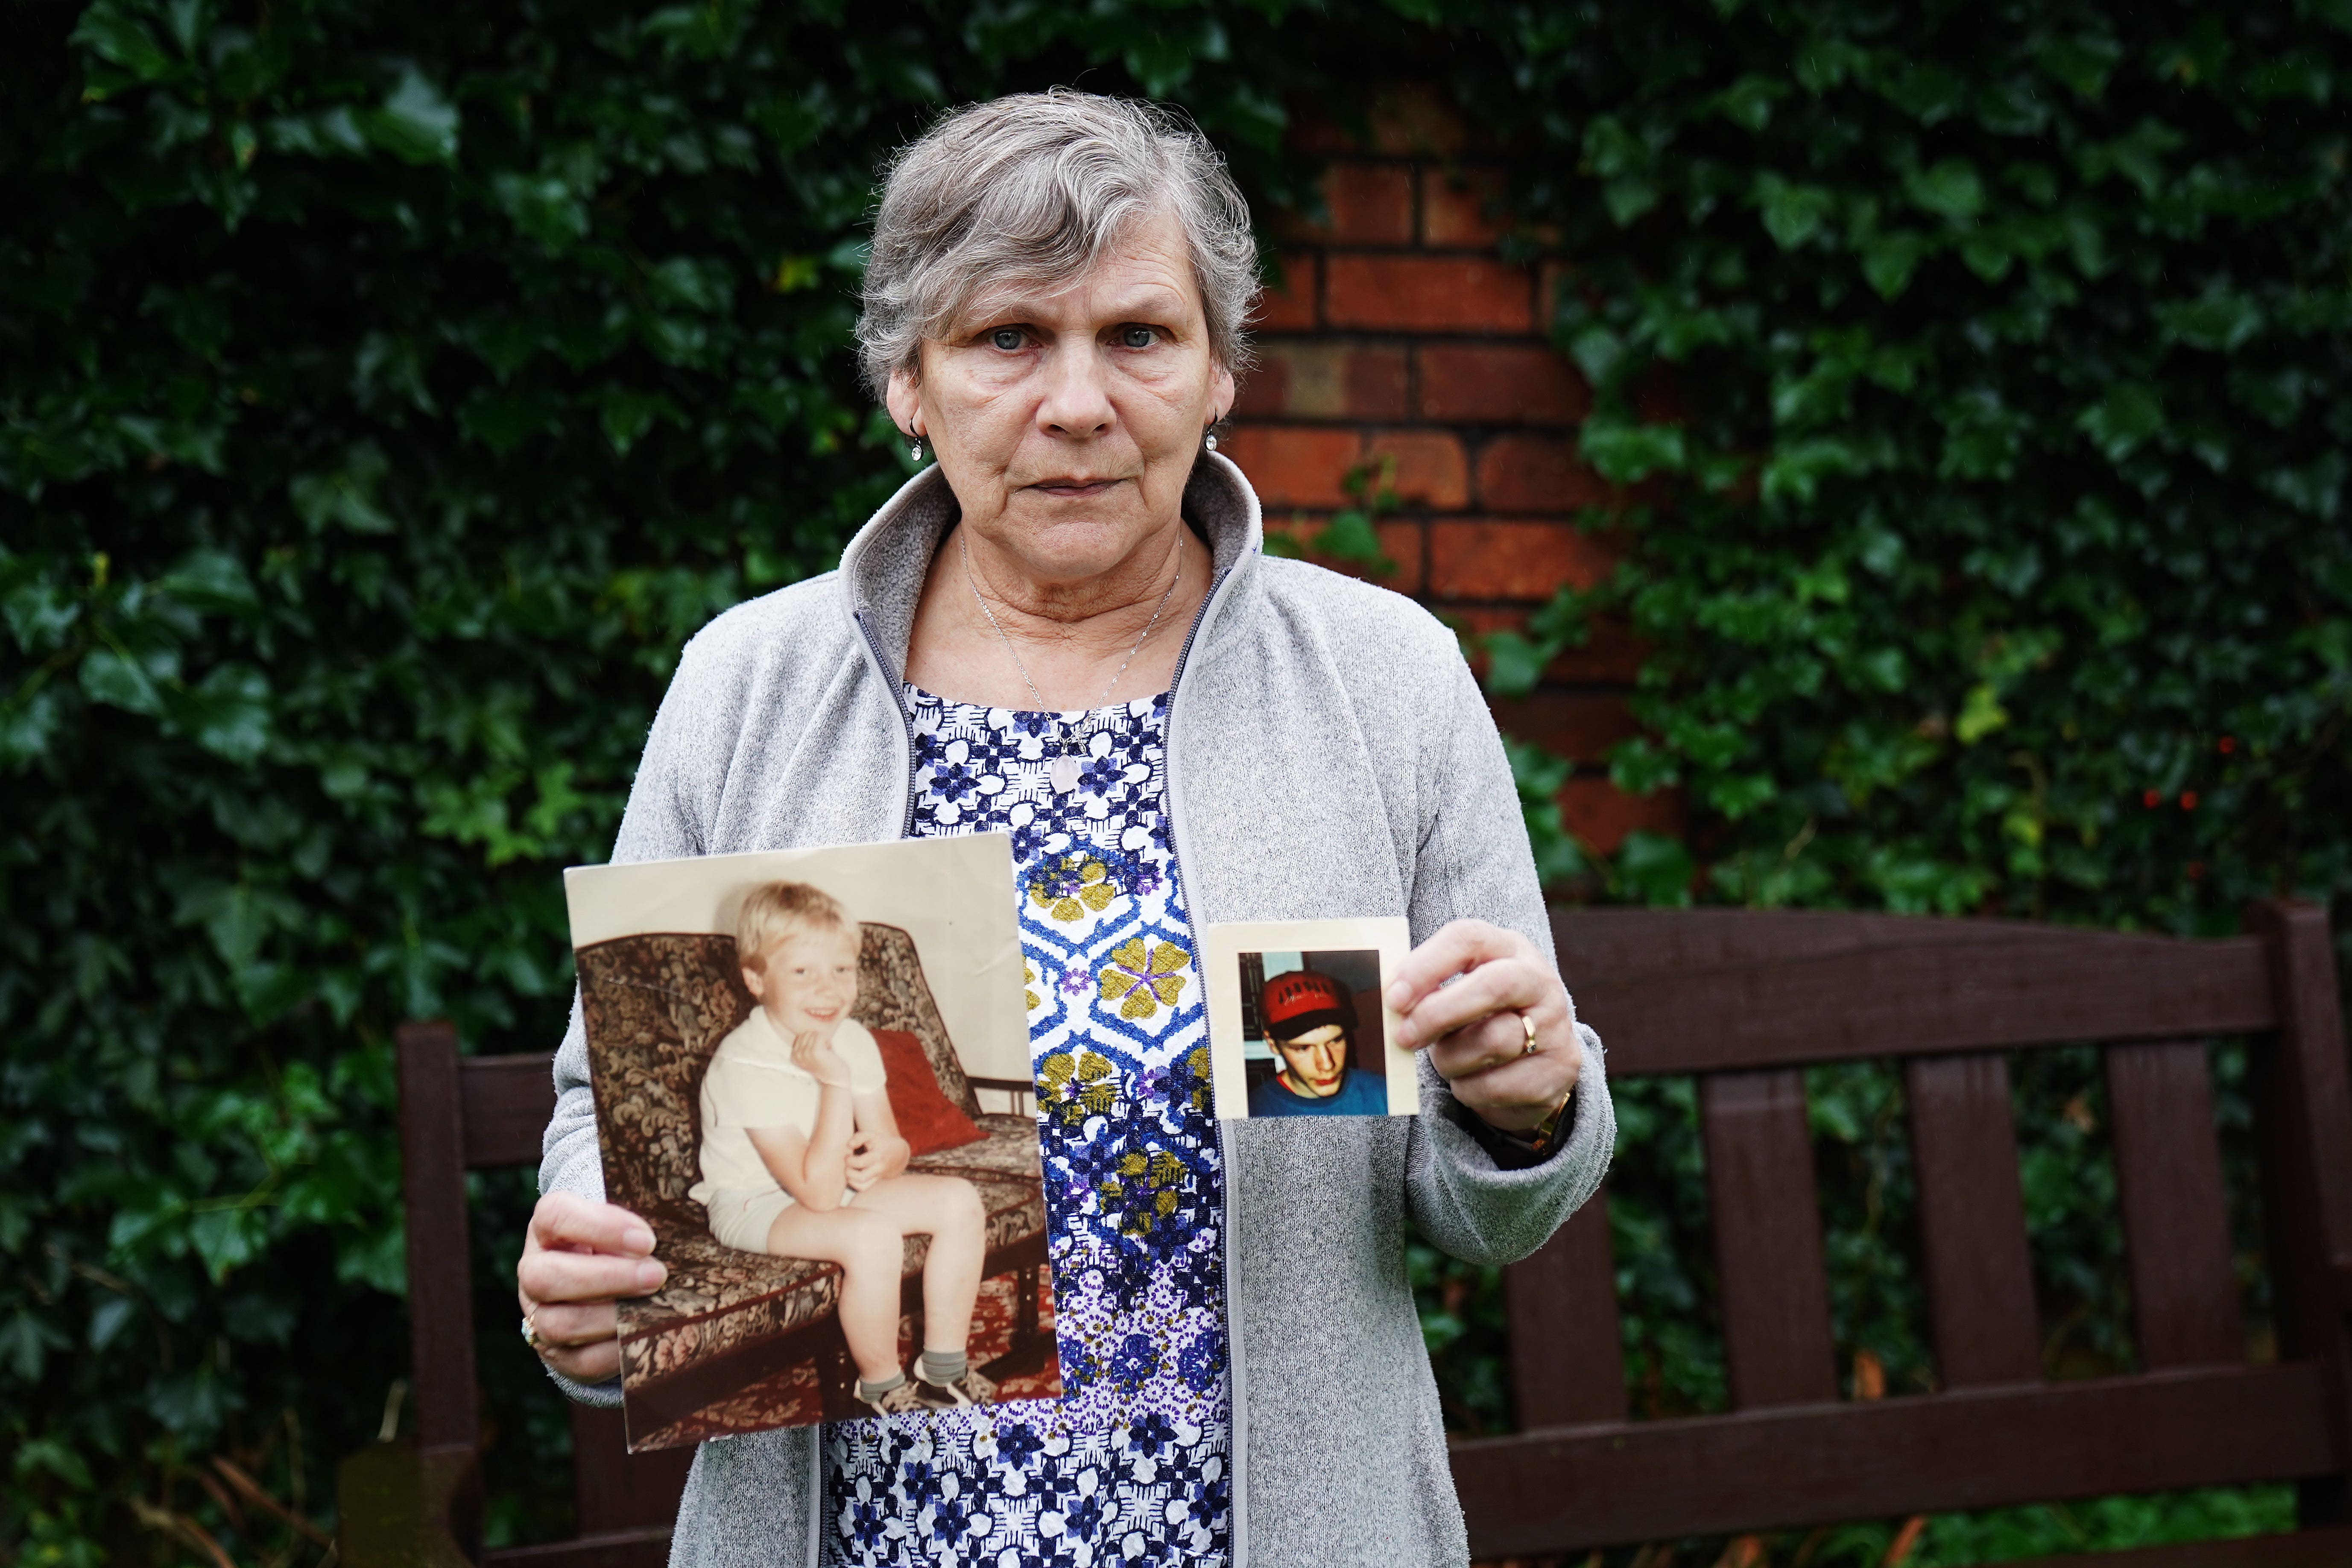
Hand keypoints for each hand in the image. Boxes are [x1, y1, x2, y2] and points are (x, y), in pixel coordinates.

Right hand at [515, 1191, 666, 1384]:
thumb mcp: (626, 1224)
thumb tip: (692, 1231)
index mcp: (548, 1226)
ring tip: (653, 1308)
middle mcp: (534, 1270)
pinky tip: (643, 1337)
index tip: (647, 1240)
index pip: (556, 1216)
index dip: (600, 1227)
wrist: (601, 1284)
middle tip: (657, 1275)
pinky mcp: (557, 1353)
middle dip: (607, 1278)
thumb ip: (642, 1225)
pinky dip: (615, 1353)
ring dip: (611, 1318)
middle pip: (549, 1277)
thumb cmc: (622, 1243)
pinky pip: (580, 1361)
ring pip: (559, 1324)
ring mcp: (539, 1315)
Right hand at [789, 1028, 853, 1088]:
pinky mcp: (815, 1051)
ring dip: (824, 1042)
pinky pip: (821, 1035)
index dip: (814, 1041)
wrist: (835, 1079)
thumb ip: (807, 1042)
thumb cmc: (826, 1063)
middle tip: (823, 1053)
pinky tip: (829, 1052)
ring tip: (825, 1054)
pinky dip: (828, 1042)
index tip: (818, 1053)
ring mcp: (805, 1053)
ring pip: (815, 1033)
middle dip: (819, 1040)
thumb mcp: (812, 1052)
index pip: (802, 1035)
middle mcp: (797, 1055)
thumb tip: (806, 1023)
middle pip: (808, 1033)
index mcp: (794, 1055)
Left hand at [844, 1131, 910, 1190]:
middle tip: (847, 1163)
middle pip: (861, 1177)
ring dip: (850, 1179)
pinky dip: (853, 1184)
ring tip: (848, 1170)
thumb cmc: (880, 1143)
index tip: (848, 1154)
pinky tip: (851, 1175)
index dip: (849, 1160)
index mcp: (878, 1155)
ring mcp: (877, 1176)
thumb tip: (849, 1145)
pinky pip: (863, 1188)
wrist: (897, 1154)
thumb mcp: (871, 1135)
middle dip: (848, 1171)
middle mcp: (879, 1168)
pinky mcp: (875, 1181)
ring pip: (862, 1186)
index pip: (861, 1162)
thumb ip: (859, 1137)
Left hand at [1385, 919, 1579, 1132]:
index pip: (1467, 939)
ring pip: (1492, 1041)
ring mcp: (1557, 1025)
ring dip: (1451, 1059)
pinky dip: (1469, 1089)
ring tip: (1445, 1060)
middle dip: (1438, 1013)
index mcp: (1507, 948)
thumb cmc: (1478, 1018)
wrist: (1534, 1063)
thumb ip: (1426, 991)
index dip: (1426, 966)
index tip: (1392, 998)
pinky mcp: (1561, 1068)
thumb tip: (1385, 1005)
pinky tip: (1469, 1081)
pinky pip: (1498, 1085)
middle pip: (1492, 985)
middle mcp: (1540, 980)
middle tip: (1402, 1037)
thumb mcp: (1456, 991)